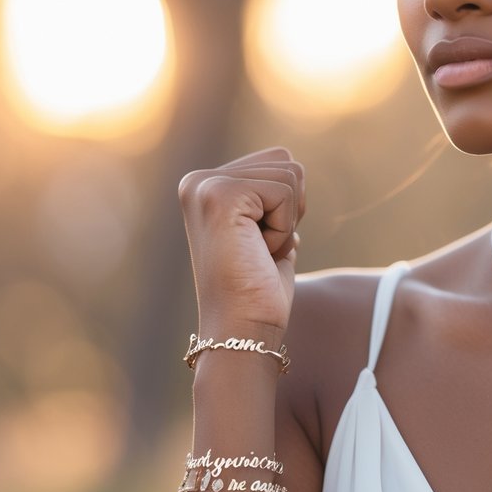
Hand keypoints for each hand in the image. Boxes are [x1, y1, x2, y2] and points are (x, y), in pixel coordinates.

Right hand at [178, 147, 304, 337]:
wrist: (241, 330)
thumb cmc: (259, 292)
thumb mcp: (268, 234)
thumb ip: (273, 203)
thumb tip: (294, 178)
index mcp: (206, 186)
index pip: (278, 162)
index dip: (287, 207)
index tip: (258, 245)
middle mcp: (198, 180)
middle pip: (286, 161)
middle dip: (290, 209)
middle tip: (261, 249)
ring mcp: (205, 185)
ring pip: (290, 173)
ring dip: (287, 221)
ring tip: (257, 252)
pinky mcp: (219, 195)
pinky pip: (285, 192)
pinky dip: (283, 228)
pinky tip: (256, 253)